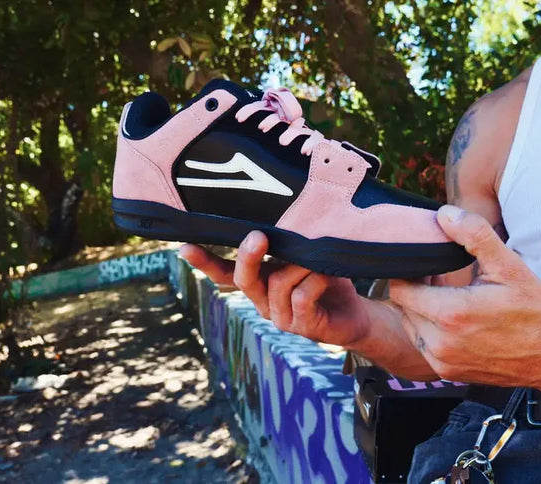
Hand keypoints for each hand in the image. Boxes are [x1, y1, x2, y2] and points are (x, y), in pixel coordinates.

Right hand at [179, 231, 370, 346]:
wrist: (356, 315)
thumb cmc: (328, 280)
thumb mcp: (307, 256)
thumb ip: (290, 243)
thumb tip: (283, 214)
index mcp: (260, 283)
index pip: (225, 273)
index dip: (205, 261)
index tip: (184, 246)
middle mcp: (264, 301)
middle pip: (244, 279)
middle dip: (248, 257)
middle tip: (257, 237)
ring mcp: (281, 317)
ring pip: (279, 283)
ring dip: (300, 265)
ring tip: (318, 258)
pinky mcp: (302, 327)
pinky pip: (301, 296)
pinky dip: (314, 280)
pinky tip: (327, 274)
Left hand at [389, 205, 540, 386]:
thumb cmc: (533, 311)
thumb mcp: (509, 266)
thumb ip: (475, 235)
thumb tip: (445, 214)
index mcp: (451, 313)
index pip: (400, 288)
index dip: (410, 273)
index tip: (428, 266)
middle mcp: (441, 342)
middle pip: (403, 307)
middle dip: (415, 289)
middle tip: (438, 278)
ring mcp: (443, 361)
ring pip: (410, 326)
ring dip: (420, 310)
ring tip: (446, 297)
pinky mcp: (448, 373)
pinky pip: (423, 346)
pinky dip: (429, 331)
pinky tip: (452, 320)